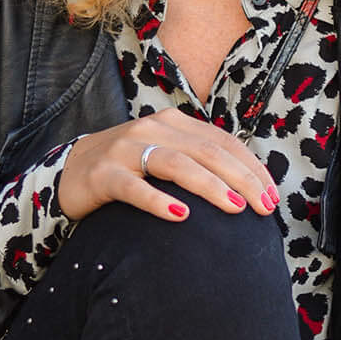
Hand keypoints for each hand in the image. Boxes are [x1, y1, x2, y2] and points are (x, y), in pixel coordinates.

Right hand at [59, 115, 278, 223]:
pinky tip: (179, 216)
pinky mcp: (102, 174)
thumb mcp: (165, 158)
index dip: (252, 169)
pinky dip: (158, 200)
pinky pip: (133, 187)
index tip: (272, 197)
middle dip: (241, 179)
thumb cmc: (128, 171)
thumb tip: (247, 189)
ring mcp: (125, 149)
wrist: (68, 173)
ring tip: (234, 208)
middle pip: (207, 151)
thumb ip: (199, 164)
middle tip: (263, 207)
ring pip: (176, 164)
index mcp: (174, 123)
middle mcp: (152, 129)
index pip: (223, 143)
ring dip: (209, 186)